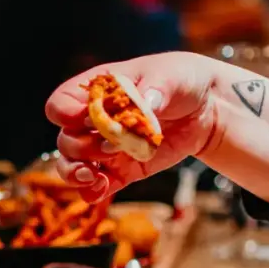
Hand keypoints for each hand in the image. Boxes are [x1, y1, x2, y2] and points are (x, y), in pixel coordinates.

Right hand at [45, 52, 217, 198]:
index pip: (61, 103)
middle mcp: (93, 120)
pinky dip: (92, 191)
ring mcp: (106, 147)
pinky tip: (101, 188)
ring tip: (93, 176)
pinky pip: (96, 186)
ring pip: (71, 165)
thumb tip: (146, 104)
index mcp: (96, 91)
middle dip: (81, 147)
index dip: (67, 114)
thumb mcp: (170, 76)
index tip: (90, 118)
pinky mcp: (122, 170)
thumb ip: (155, 89)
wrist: (206, 107)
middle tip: (112, 145)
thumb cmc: (180, 80)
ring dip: (76, 173)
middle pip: (64, 139)